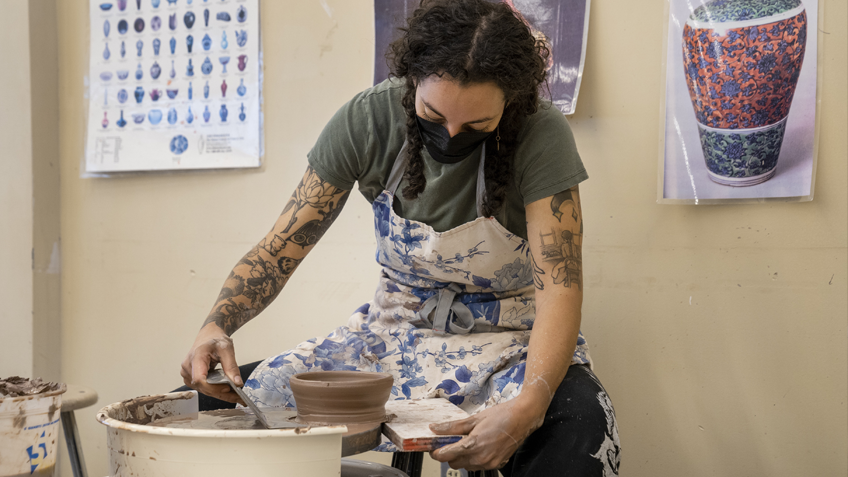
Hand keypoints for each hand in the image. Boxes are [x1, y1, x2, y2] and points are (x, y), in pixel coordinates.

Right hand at [180, 322, 244, 404]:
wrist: (208, 335)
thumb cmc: (215, 339)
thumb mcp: (226, 348)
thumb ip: (231, 366)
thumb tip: (237, 383)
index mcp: (195, 357)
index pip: (200, 379)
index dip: (213, 387)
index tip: (228, 388)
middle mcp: (188, 367)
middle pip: (203, 387)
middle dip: (222, 393)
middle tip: (239, 397)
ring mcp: (187, 373)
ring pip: (204, 390)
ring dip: (220, 394)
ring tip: (235, 395)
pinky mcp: (190, 377)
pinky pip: (203, 387)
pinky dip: (216, 390)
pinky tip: (227, 391)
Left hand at [428, 397, 544, 470]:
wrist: (523, 418)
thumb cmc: (501, 415)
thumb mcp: (474, 418)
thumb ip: (452, 426)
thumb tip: (436, 428)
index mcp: (473, 445)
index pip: (447, 455)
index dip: (437, 452)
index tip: (434, 448)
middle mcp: (481, 458)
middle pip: (454, 463)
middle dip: (449, 454)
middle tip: (450, 442)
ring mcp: (489, 463)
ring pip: (466, 466)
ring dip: (462, 457)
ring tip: (467, 442)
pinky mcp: (496, 464)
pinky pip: (478, 466)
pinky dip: (474, 459)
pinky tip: (478, 446)